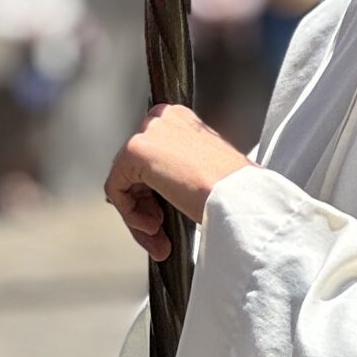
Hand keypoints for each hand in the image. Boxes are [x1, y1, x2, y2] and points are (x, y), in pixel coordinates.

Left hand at [103, 104, 249, 257]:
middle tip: (160, 234)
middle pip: (136, 170)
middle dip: (146, 208)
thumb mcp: (203, 172)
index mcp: (181, 120)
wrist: (240, 198)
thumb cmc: (234, 191)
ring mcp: (148, 132)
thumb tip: (152, 189)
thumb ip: (175, 172)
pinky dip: (129, 214)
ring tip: (159, 238)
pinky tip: (153, 229)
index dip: (154, 195)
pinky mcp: (135, 150)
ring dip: (139, 216)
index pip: (152, 159)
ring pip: (125, 181)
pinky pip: (116, 188)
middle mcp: (162, 118)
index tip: (164, 218)